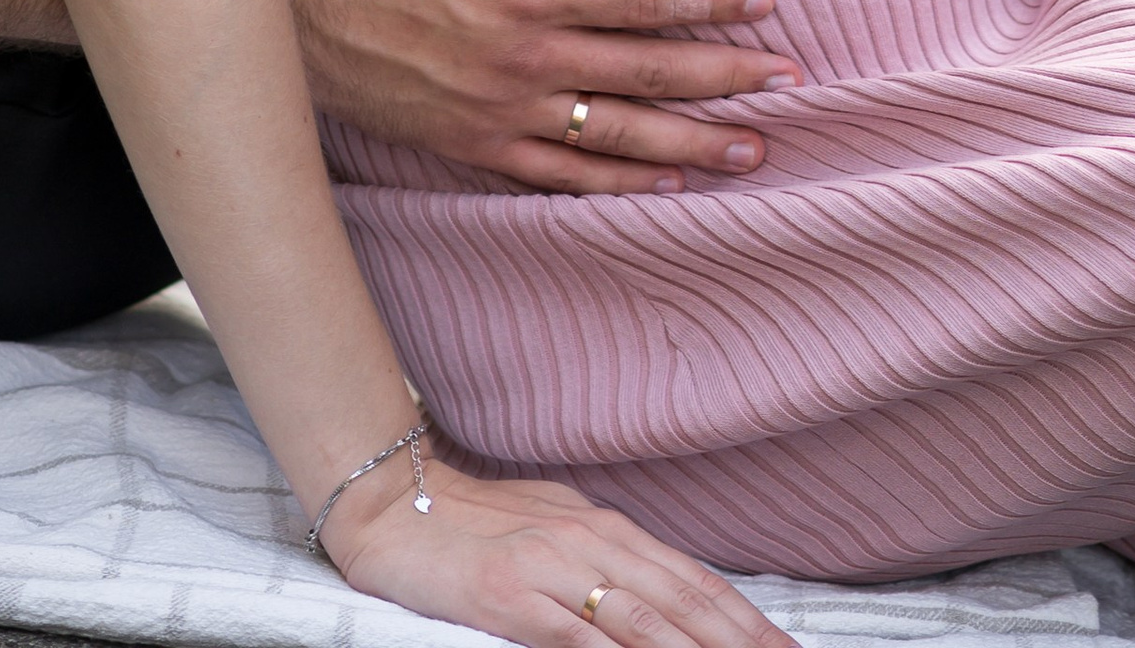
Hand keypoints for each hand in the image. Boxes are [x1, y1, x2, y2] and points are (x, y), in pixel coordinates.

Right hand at [276, 0, 799, 192]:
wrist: (298, 16)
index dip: (709, 0)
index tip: (765, 1)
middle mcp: (526, 60)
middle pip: (646, 73)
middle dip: (725, 77)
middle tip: (791, 82)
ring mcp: (504, 114)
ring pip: (618, 136)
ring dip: (692, 142)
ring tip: (753, 148)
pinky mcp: (480, 148)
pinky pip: (564, 176)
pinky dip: (620, 185)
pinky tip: (666, 187)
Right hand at [332, 447, 791, 647]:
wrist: (392, 502)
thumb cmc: (474, 519)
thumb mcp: (553, 528)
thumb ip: (604, 559)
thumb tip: (657, 590)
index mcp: (603, 527)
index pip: (690, 579)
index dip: (742, 618)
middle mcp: (587, 542)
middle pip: (680, 601)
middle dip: (737, 641)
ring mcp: (549, 567)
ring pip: (640, 618)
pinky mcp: (508, 595)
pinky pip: (572, 636)